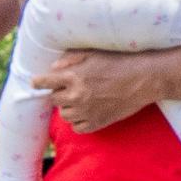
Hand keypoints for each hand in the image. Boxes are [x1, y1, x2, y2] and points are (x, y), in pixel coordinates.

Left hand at [40, 44, 180, 135]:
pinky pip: (77, 128)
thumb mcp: (92, 53)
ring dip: (68, 108)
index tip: (37, 83)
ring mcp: (86, 112)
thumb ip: (69, 58)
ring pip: (64, 115)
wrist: (143, 79)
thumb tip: (53, 67)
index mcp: (72, 77)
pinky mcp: (97, 123)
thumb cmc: (119, 62)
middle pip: (53, 100)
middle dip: (58, 93)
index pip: (43, 82)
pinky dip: (79, 121)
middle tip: (70, 88)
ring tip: (80, 100)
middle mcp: (76, 96)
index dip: (39, 82)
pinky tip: (86, 112)